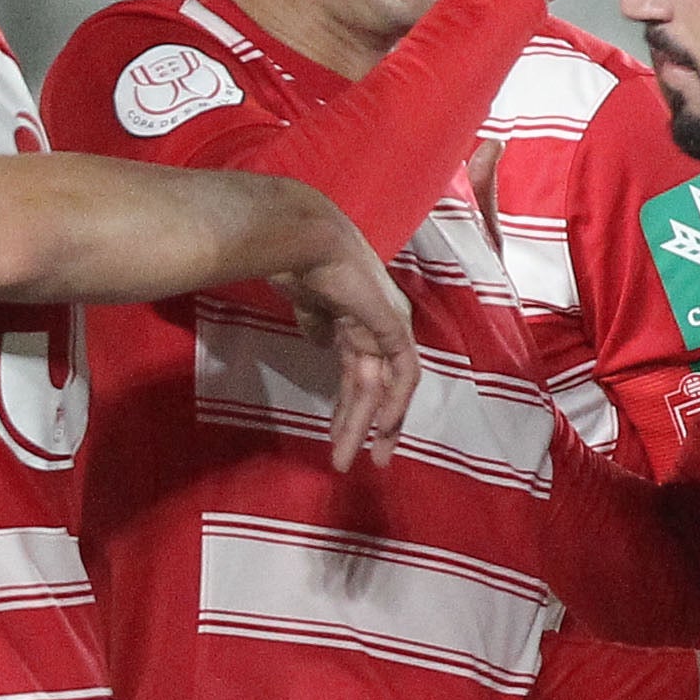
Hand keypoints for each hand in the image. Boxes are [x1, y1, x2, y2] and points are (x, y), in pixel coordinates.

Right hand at [269, 221, 419, 470]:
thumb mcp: (308, 304)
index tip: (338, 435)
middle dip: (363, 427)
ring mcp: (389, 326)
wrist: (303, 238)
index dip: (351, 407)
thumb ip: (317, 324)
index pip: (362, 373)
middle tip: (352, 461)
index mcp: (358, 319)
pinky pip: (402, 374)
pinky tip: (380, 429)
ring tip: (350, 459)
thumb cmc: (297, 263)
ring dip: (365, 427)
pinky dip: (394, 403)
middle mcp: (380, 326)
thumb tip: (320, 341)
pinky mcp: (394, 327)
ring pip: (382, 389)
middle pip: (375, 388)